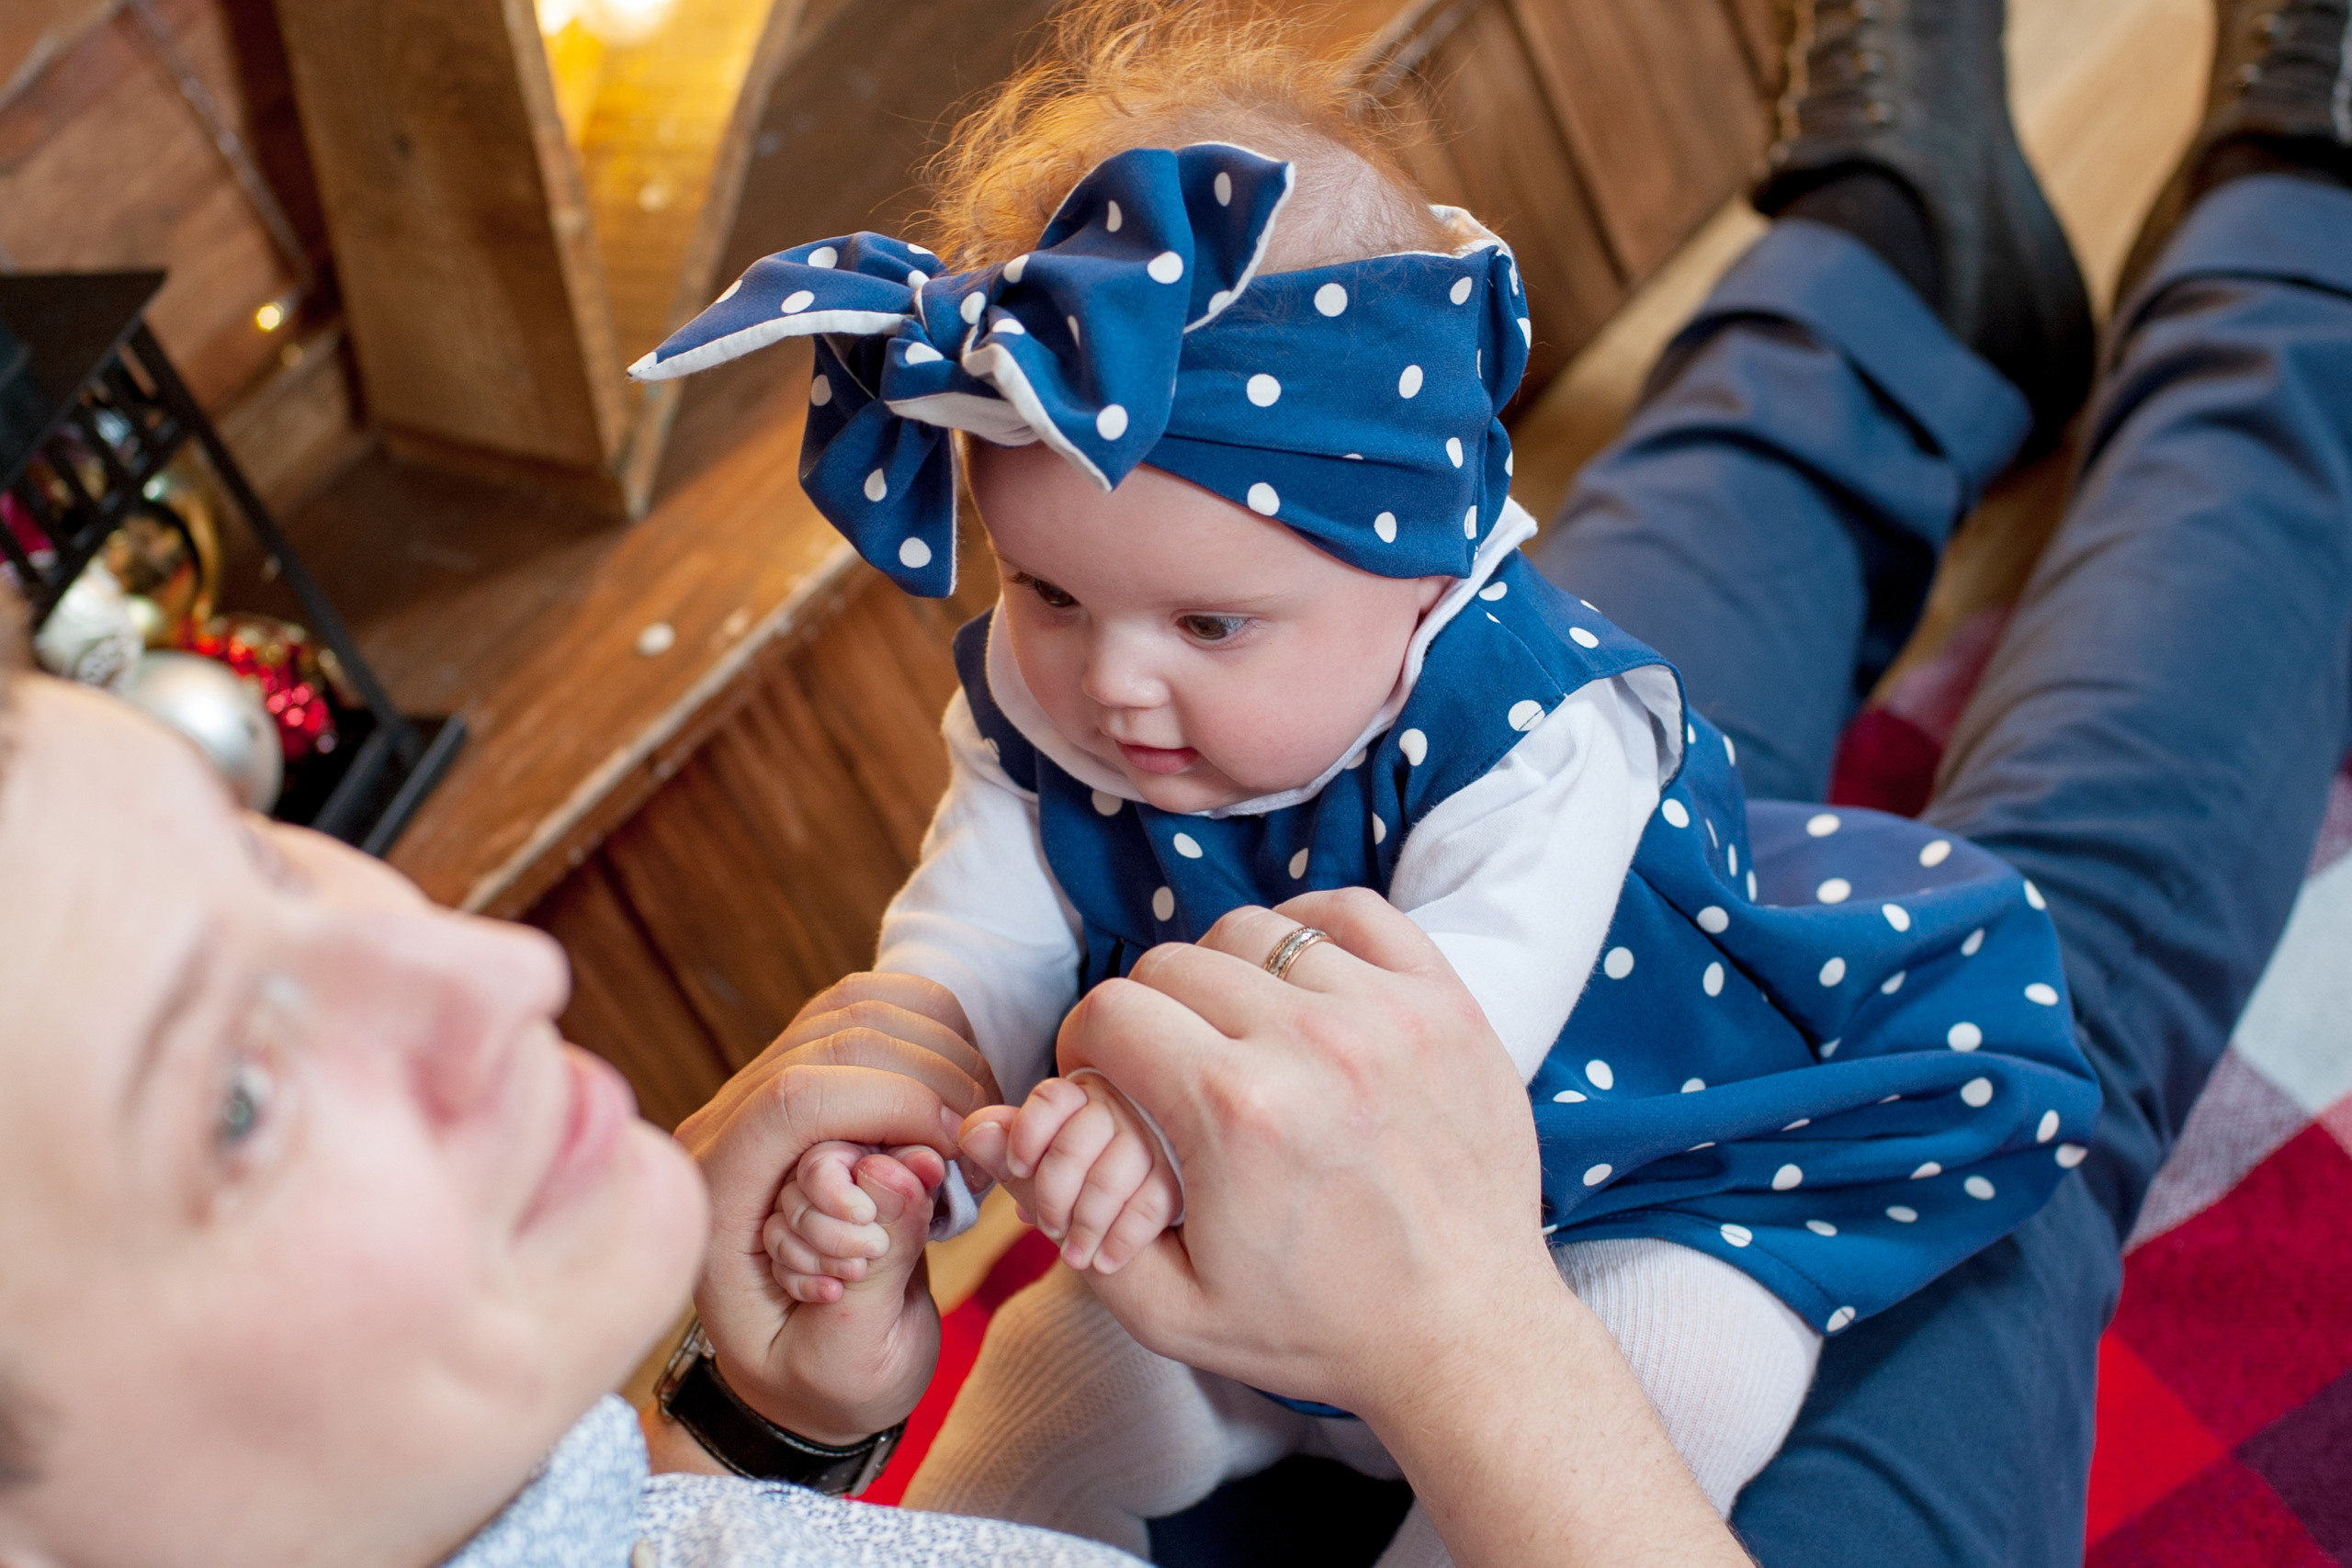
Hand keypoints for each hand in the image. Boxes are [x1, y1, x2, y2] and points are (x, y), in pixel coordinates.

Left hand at [670, 973, 993, 1445]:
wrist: (796, 1373)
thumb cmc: (820, 1381)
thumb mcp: (847, 1362)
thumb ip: (871, 1276)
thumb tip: (910, 1168)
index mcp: (714, 1200)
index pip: (794, 1098)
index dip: (892, 1105)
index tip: (952, 1160)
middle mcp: (726, 1126)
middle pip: (835, 1035)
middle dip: (930, 1081)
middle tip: (971, 1157)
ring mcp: (765, 1088)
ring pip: (859, 1005)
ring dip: (939, 1053)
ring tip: (966, 1134)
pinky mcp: (809, 1068)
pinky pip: (878, 1005)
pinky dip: (937, 1035)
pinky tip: (955, 1100)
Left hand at [960, 1071, 1179, 1273]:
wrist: (1149, 1258)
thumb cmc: (1080, 1203)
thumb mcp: (1039, 1179)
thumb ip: (1009, 1156)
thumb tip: (971, 1132)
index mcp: (1082, 1097)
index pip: (1052, 1099)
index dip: (1026, 1136)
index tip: (1018, 1169)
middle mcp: (1122, 1109)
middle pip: (1075, 1141)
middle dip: (1053, 1195)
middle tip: (1048, 1226)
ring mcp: (1155, 1142)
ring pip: (1110, 1177)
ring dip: (1085, 1224)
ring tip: (1073, 1255)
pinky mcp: (1181, 1179)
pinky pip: (1150, 1204)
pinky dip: (1121, 1239)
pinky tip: (1104, 1261)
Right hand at [1050, 889, 1548, 1415]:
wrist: (1465, 1334)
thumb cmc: (1318, 1327)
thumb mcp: (1170, 1311)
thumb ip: (1073, 1226)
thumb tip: (1002, 1143)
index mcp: (1233, 1110)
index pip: (1109, 1012)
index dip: (1087, 1047)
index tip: (1106, 1079)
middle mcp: (1310, 1044)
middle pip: (1173, 963)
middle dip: (1150, 1014)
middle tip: (1168, 1066)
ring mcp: (1388, 1014)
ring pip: (1256, 930)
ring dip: (1227, 972)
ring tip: (1236, 1029)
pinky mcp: (1447, 1003)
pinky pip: (1355, 912)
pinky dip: (1313, 930)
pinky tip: (1301, 980)